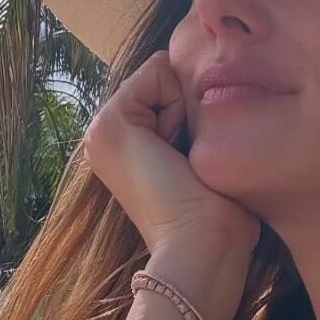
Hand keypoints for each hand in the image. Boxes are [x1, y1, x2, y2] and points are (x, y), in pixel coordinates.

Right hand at [81, 51, 261, 260]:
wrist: (200, 249)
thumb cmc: (218, 216)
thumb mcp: (205, 159)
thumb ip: (196, 124)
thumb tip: (215, 88)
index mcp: (125, 145)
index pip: (170, 86)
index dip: (196, 110)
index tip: (195, 159)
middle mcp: (106, 135)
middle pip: (167, 77)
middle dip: (190, 106)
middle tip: (188, 161)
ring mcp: (101, 129)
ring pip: (163, 73)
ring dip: (188, 107)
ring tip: (183, 158)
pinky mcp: (109, 124)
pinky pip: (156, 70)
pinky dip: (180, 102)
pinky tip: (175, 149)